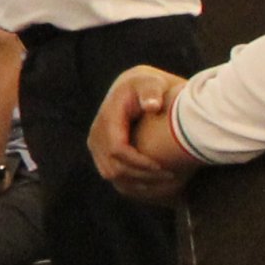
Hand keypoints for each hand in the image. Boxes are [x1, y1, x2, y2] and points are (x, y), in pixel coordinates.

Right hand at [89, 67, 190, 199]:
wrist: (132, 88)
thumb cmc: (147, 86)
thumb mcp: (151, 83)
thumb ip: (152, 91)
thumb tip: (152, 106)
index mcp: (107, 118)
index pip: (117, 149)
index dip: (139, 163)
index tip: (163, 167)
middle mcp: (96, 134)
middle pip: (113, 166)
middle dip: (140, 176)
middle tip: (168, 177)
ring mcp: (96, 144)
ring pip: (110, 173)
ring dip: (136, 181)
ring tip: (162, 180)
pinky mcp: (100, 152)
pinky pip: (111, 173)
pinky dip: (130, 181)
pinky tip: (152, 180)